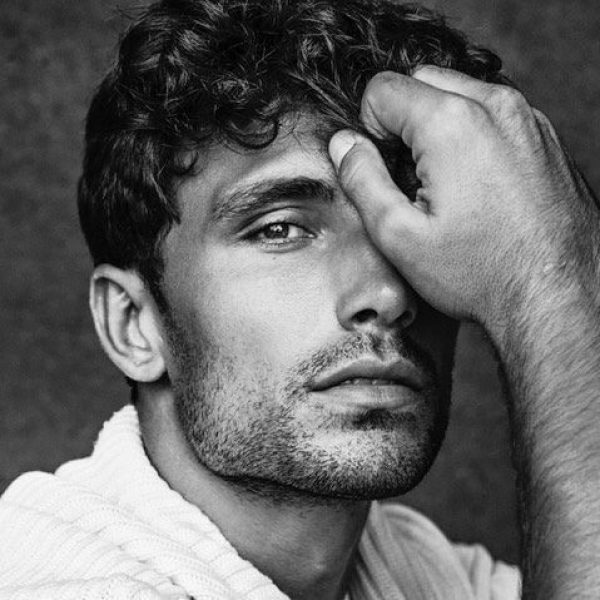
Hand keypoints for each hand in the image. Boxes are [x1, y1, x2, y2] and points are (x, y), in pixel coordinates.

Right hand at [329, 67, 597, 328]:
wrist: (558, 295)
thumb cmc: (481, 273)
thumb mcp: (399, 237)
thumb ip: (361, 180)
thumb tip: (344, 144)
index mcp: (452, 124)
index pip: (382, 90)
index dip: (371, 132)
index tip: (389, 174)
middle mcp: (495, 106)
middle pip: (421, 81)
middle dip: (404, 123)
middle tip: (413, 180)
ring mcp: (527, 118)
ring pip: (458, 93)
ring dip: (438, 128)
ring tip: (446, 186)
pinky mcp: (543, 136)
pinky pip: (491, 114)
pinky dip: (472, 135)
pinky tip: (477, 186)